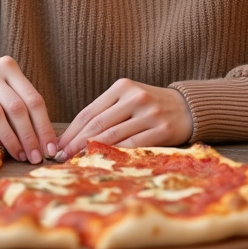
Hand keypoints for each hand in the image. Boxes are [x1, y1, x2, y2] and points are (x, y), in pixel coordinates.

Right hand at [0, 56, 56, 164]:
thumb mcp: (7, 88)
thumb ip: (24, 106)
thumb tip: (45, 141)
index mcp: (9, 67)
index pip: (33, 99)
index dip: (44, 126)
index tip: (50, 148)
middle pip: (16, 108)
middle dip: (29, 136)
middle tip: (36, 157)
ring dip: (11, 139)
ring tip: (20, 155)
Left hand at [55, 79, 191, 160]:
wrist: (188, 107)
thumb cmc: (151, 105)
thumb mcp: (129, 99)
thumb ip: (107, 112)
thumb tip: (75, 136)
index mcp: (122, 87)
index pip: (89, 112)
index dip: (71, 131)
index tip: (58, 145)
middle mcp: (135, 97)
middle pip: (98, 124)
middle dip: (76, 143)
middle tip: (61, 157)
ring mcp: (149, 113)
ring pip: (113, 135)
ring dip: (91, 151)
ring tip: (77, 161)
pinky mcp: (162, 129)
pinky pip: (133, 145)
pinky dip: (116, 154)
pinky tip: (103, 161)